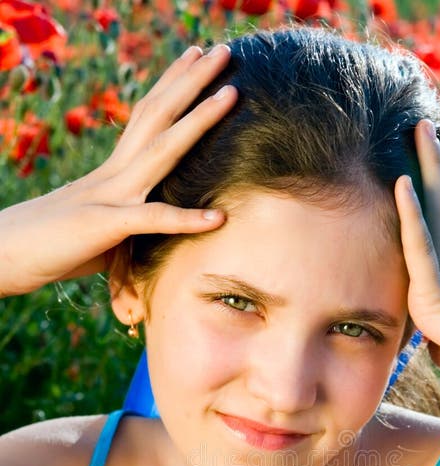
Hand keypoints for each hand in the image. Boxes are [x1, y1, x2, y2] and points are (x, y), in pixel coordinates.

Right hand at [0, 44, 236, 299]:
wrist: (5, 254)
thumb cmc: (55, 246)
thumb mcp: (104, 230)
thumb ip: (134, 224)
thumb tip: (159, 230)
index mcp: (114, 171)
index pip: (148, 117)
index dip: (174, 86)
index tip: (199, 59)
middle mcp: (114, 173)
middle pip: (159, 117)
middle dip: (193, 82)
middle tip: (224, 50)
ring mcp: (109, 195)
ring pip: (161, 151)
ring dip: (198, 122)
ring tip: (232, 94)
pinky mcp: (104, 226)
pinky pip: (150, 220)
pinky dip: (185, 219)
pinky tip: (218, 218)